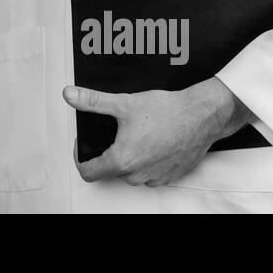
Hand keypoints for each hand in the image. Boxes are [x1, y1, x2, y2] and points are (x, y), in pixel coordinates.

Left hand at [62, 78, 251, 186]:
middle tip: (114, 132)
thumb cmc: (168, 111)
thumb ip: (93, 101)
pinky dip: (147, 160)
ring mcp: (154, 178)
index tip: (83, 146)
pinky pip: (149, 173)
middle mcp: (137, 175)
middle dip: (107, 152)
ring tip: (136, 135)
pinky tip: (152, 142)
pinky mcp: (169, 176)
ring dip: (128, 157)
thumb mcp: (124, 102)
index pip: (88, 172)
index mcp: (122, 160)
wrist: (201, 116)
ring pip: (130, 172)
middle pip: (109, 170)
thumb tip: (71, 95)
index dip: (80, 157)